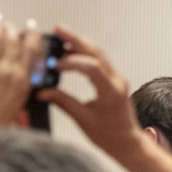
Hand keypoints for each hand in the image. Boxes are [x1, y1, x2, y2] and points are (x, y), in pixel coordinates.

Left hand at [0, 15, 40, 126]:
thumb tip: (24, 68)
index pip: (33, 49)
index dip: (33, 34)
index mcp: (23, 79)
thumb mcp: (20, 100)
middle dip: (11, 28)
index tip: (32, 27)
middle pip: (13, 39)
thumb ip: (23, 81)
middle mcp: (8, 71)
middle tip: (9, 24)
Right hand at [37, 27, 145, 164]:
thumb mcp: (83, 119)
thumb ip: (63, 102)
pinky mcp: (115, 81)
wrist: (127, 141)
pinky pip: (100, 62)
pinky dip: (85, 55)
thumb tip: (43, 92)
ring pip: (99, 55)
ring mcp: (118, 79)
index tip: (55, 65)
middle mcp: (117, 81)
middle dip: (77, 39)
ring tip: (61, 37)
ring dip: (80, 44)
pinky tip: (71, 53)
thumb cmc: (110, 134)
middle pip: (97, 53)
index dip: (72, 62)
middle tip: (58, 29)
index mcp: (111, 91)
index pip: (92, 67)